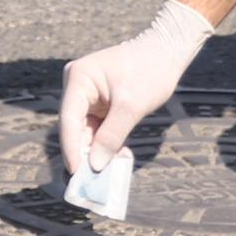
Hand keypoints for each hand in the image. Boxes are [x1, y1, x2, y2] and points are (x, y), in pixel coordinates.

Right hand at [59, 0, 215, 178]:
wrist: (167, 53)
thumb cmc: (151, 71)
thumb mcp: (132, 106)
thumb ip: (112, 136)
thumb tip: (95, 165)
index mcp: (79, 78)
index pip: (69, 119)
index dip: (72, 148)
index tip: (77, 173)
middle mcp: (77, 86)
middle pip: (74, 127)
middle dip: (83, 153)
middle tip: (89, 182)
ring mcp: (86, 95)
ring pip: (85, 131)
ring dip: (95, 152)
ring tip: (104, 175)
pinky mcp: (97, 103)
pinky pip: (96, 128)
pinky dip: (104, 144)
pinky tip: (116, 159)